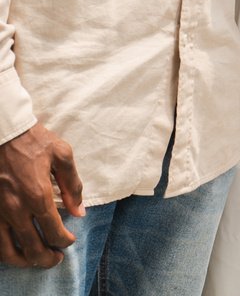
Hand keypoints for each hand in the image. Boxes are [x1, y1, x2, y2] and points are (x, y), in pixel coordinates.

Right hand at [0, 123, 83, 268]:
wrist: (4, 132)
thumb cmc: (34, 141)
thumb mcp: (61, 154)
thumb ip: (72, 184)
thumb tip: (79, 211)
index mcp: (38, 195)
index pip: (54, 232)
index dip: (65, 241)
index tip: (69, 240)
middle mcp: (17, 209)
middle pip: (33, 249)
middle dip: (47, 259)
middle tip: (56, 258)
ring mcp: (0, 213)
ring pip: (9, 252)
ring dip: (25, 261)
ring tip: (35, 260)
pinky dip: (5, 252)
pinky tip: (15, 250)